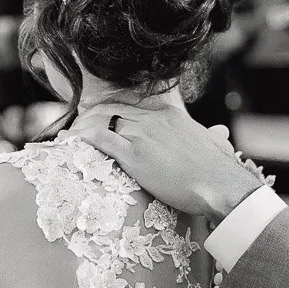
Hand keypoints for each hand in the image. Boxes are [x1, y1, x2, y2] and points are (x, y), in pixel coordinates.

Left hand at [63, 103, 262, 220]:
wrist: (219, 185)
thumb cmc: (217, 171)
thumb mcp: (212, 143)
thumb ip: (210, 136)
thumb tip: (219, 134)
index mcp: (169, 115)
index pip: (131, 102)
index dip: (109, 108)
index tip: (96, 115)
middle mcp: (152, 120)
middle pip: (111, 109)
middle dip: (90, 117)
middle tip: (76, 127)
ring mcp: (142, 135)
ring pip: (101, 121)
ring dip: (81, 127)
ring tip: (68, 136)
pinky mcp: (134, 155)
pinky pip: (100, 139)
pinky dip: (81, 138)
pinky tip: (70, 142)